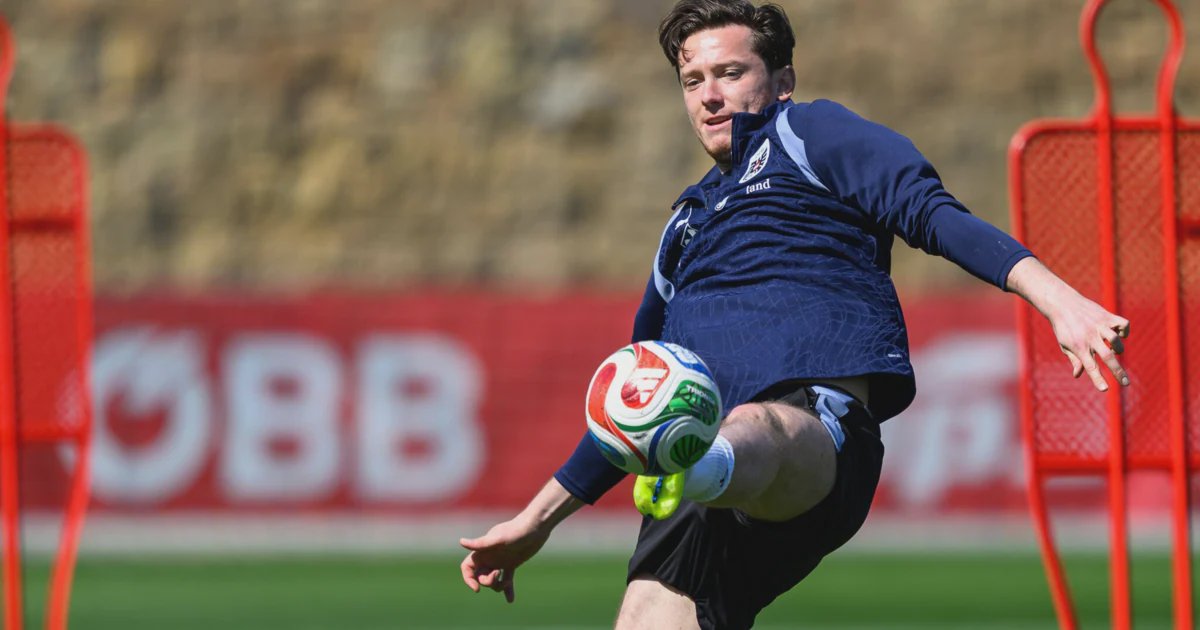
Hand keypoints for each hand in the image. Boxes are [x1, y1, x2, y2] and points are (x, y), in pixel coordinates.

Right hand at [459, 515, 550, 602]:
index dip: (468, 579)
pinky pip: (507, 580)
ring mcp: (500, 561)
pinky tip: (510, 600)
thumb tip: (461, 541)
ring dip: (498, 586)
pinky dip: (508, 590)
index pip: (467, 567)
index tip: (477, 588)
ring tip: (508, 582)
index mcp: (483, 550)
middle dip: (487, 581)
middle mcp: (489, 556)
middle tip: (498, 575)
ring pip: (493, 580)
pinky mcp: (512, 564)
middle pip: (480, 576)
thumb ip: (480, 543)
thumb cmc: (516, 530)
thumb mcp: (498, 539)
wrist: (536, 527)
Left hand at [1006, 257, 1131, 391]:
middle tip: (1126, 384)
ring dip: (1118, 349)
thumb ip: (1074, 359)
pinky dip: (1124, 332)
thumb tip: (1078, 375)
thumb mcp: (1064, 344)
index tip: (1105, 389)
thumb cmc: (1063, 327)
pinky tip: (1118, 334)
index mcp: (1078, 346)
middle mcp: (1090, 337)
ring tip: (1112, 350)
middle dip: (1118, 372)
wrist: (1062, 303)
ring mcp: (1100, 325)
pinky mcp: (1107, 316)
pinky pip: (1123, 325)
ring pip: (1116, 340)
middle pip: (1107, 356)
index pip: (1089, 366)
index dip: (1097, 378)